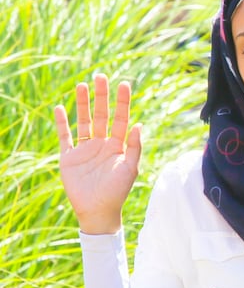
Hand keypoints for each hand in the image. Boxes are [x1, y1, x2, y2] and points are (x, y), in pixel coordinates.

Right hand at [55, 74, 141, 234]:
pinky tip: (60, 108)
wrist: (98, 210)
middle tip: (101, 77)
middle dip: (102, 97)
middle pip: (102, 115)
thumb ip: (135, 147)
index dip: (122, 102)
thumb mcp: (131, 168)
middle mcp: (102, 144)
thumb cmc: (118, 191)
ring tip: (82, 85)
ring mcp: (85, 149)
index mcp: (119, 145)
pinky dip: (62, 123)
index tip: (124, 84)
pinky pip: (65, 136)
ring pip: (84, 121)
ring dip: (82, 104)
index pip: (121, 118)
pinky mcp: (69, 157)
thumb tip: (139, 124)